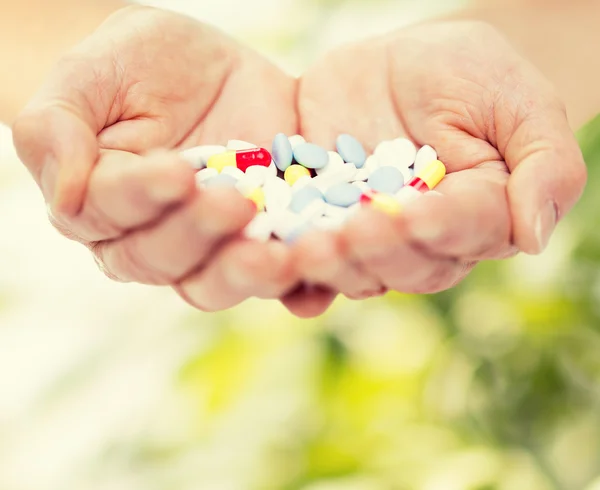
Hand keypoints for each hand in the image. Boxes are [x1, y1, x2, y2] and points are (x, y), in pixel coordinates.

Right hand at [12, 5, 299, 311]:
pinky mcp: (264, 235)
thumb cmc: (133, 66)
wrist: (198, 68)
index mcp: (101, 203)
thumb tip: (65, 195)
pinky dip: (300, 281)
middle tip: (235, 204)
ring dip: (249, 273)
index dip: (141, 198)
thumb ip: (55, 126)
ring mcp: (212, 244)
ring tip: (281, 255)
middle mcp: (152, 237)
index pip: (111, 213)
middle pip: (166, 258)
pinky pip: (279, 271)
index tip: (176, 172)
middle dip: (200, 235)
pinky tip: (319, 271)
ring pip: (219, 280)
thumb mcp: (90, 73)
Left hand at [291, 20, 586, 301]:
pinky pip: (306, 249)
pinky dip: (288, 262)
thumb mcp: (516, 99)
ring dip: (333, 265)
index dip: (439, 228)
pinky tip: (273, 257)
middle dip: (379, 252)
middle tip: (353, 232)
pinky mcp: (321, 221)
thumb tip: (534, 238)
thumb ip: (544, 163)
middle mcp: (424, 239)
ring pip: (355, 268)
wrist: (398, 62)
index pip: (465, 233)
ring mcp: (369, 234)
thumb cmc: (468, 74)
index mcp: (479, 214)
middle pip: (407, 265)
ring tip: (308, 249)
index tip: (413, 214)